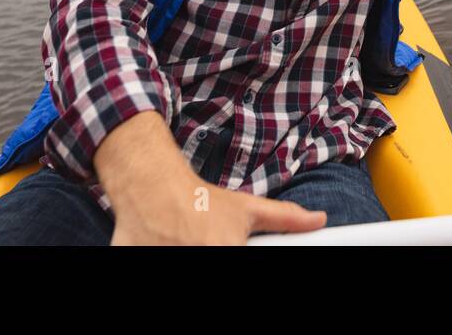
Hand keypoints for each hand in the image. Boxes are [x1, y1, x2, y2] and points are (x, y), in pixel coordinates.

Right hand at [95, 110, 326, 244]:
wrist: (149, 185)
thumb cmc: (200, 199)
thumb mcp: (246, 208)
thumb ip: (284, 218)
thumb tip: (318, 220)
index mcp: (225, 250)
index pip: (235, 256)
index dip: (232, 250)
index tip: (227, 245)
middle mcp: (194, 255)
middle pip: (210, 263)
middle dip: (207, 252)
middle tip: (202, 242)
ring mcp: (163, 260)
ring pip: (177, 264)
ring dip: (182, 255)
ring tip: (184, 243)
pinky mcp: (133, 261)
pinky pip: (145, 266)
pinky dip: (160, 254)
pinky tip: (164, 246)